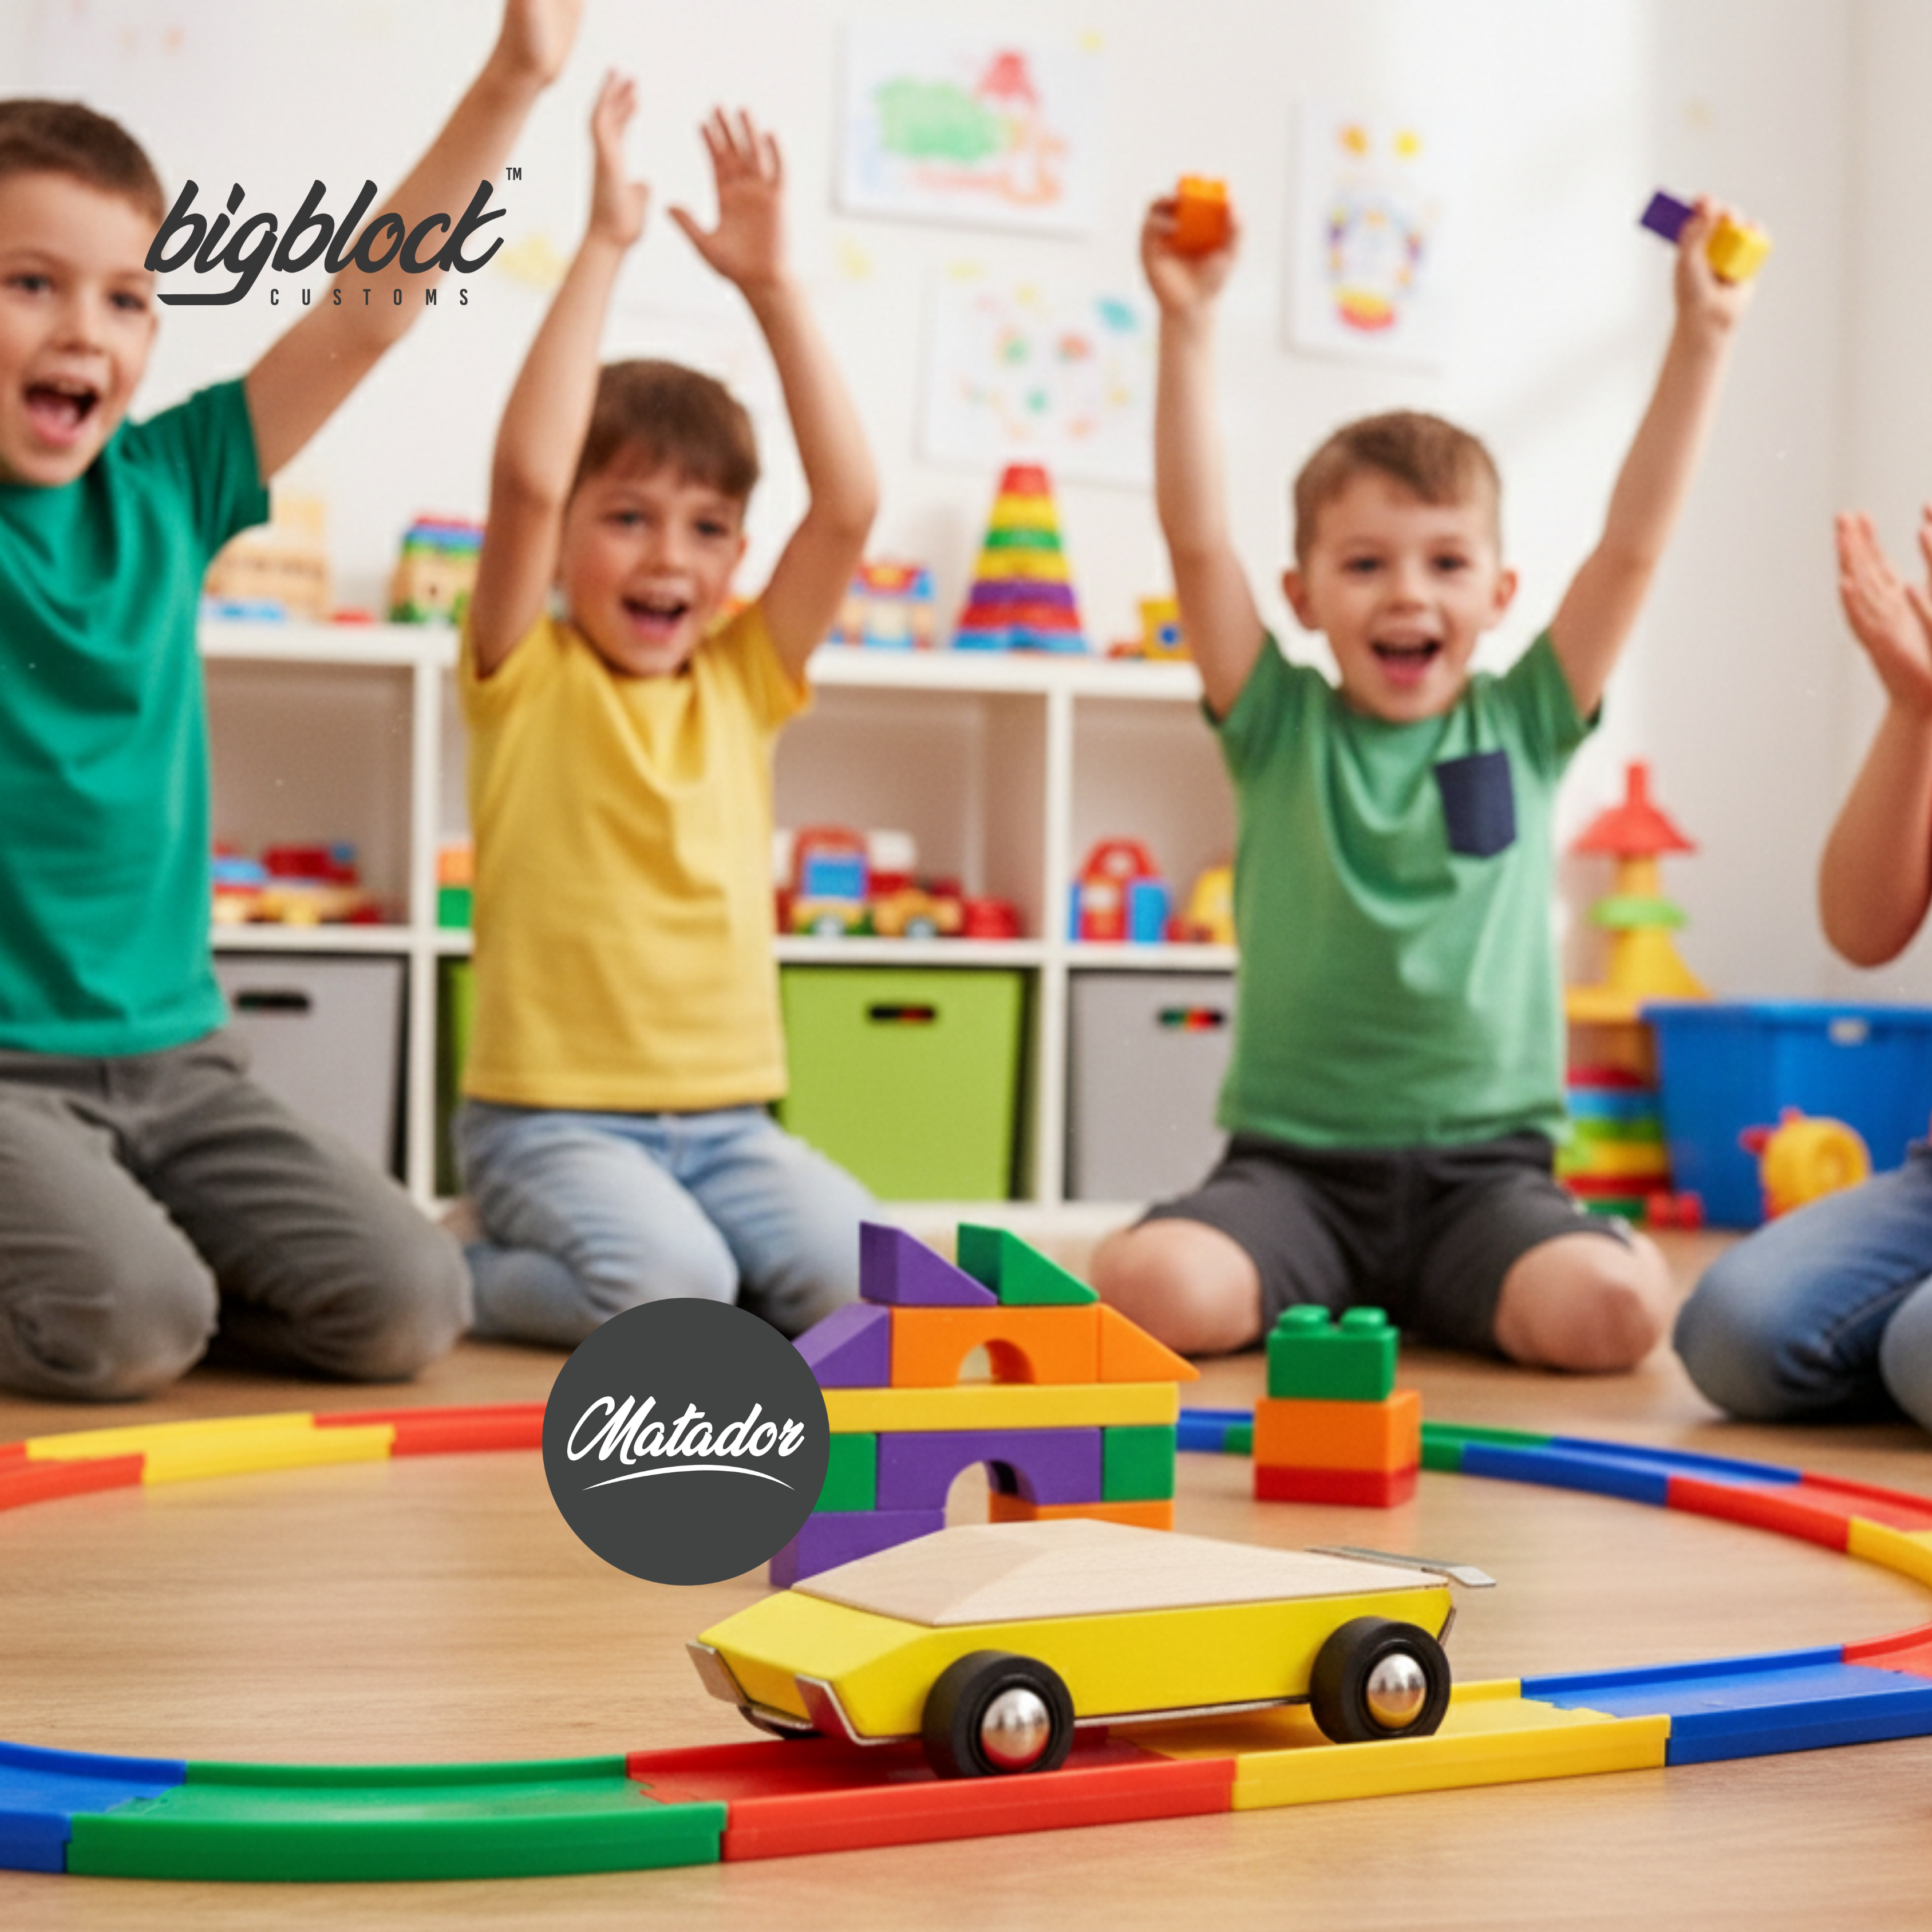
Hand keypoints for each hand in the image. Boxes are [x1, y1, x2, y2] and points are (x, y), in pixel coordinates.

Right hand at [588, 71, 647, 246]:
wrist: (612, 241)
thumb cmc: (623, 228)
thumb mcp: (638, 201)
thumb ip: (639, 189)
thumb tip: (645, 183)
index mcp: (613, 164)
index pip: (618, 131)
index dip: (625, 113)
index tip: (635, 98)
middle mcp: (604, 156)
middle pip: (609, 118)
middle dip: (618, 97)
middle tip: (630, 78)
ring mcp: (601, 155)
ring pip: (602, 115)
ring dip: (612, 94)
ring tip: (623, 74)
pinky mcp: (603, 157)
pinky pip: (600, 123)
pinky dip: (606, 103)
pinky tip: (615, 87)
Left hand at [670, 109, 786, 294]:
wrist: (763, 282)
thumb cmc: (735, 268)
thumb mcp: (704, 244)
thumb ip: (686, 223)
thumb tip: (665, 205)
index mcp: (726, 198)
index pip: (717, 162)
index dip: (710, 141)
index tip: (701, 122)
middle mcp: (744, 191)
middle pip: (735, 152)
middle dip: (726, 130)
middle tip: (717, 106)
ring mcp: (763, 193)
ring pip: (755, 155)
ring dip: (749, 133)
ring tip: (741, 110)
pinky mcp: (780, 200)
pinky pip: (779, 170)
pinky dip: (776, 152)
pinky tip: (769, 133)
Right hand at [1140, 196, 1239, 318]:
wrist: (1193, 306)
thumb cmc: (1212, 281)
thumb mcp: (1231, 252)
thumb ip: (1236, 228)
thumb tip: (1232, 200)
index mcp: (1194, 224)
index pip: (1192, 197)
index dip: (1196, 186)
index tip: (1204, 182)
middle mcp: (1175, 227)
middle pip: (1171, 197)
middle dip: (1178, 189)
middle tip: (1188, 189)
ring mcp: (1159, 237)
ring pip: (1154, 207)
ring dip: (1164, 200)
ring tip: (1176, 204)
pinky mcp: (1147, 249)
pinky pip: (1147, 227)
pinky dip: (1159, 222)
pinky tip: (1173, 228)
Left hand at [1671, 195, 1755, 338]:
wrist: (1708, 315)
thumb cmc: (1691, 290)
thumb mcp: (1687, 257)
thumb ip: (1696, 231)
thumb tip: (1710, 208)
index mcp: (1693, 243)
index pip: (1699, 216)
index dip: (1703, 205)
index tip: (1703, 200)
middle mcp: (1712, 245)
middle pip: (1721, 217)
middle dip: (1723, 211)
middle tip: (1721, 214)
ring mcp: (1731, 252)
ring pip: (1740, 226)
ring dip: (1739, 221)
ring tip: (1734, 226)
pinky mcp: (1747, 260)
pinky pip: (1756, 239)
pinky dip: (1757, 232)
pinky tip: (1752, 231)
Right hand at [1837, 508, 1931, 717]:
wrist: (1926, 697)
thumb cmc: (1928, 660)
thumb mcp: (1928, 611)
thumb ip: (1926, 586)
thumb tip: (1919, 560)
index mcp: (1892, 605)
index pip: (1876, 566)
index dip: (1866, 540)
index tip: (1860, 515)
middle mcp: (1881, 613)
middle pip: (1862, 571)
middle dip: (1852, 543)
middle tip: (1842, 515)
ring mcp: (1878, 628)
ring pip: (1860, 589)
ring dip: (1849, 563)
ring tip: (1841, 539)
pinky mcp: (1881, 646)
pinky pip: (1863, 621)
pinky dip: (1853, 602)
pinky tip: (1845, 584)